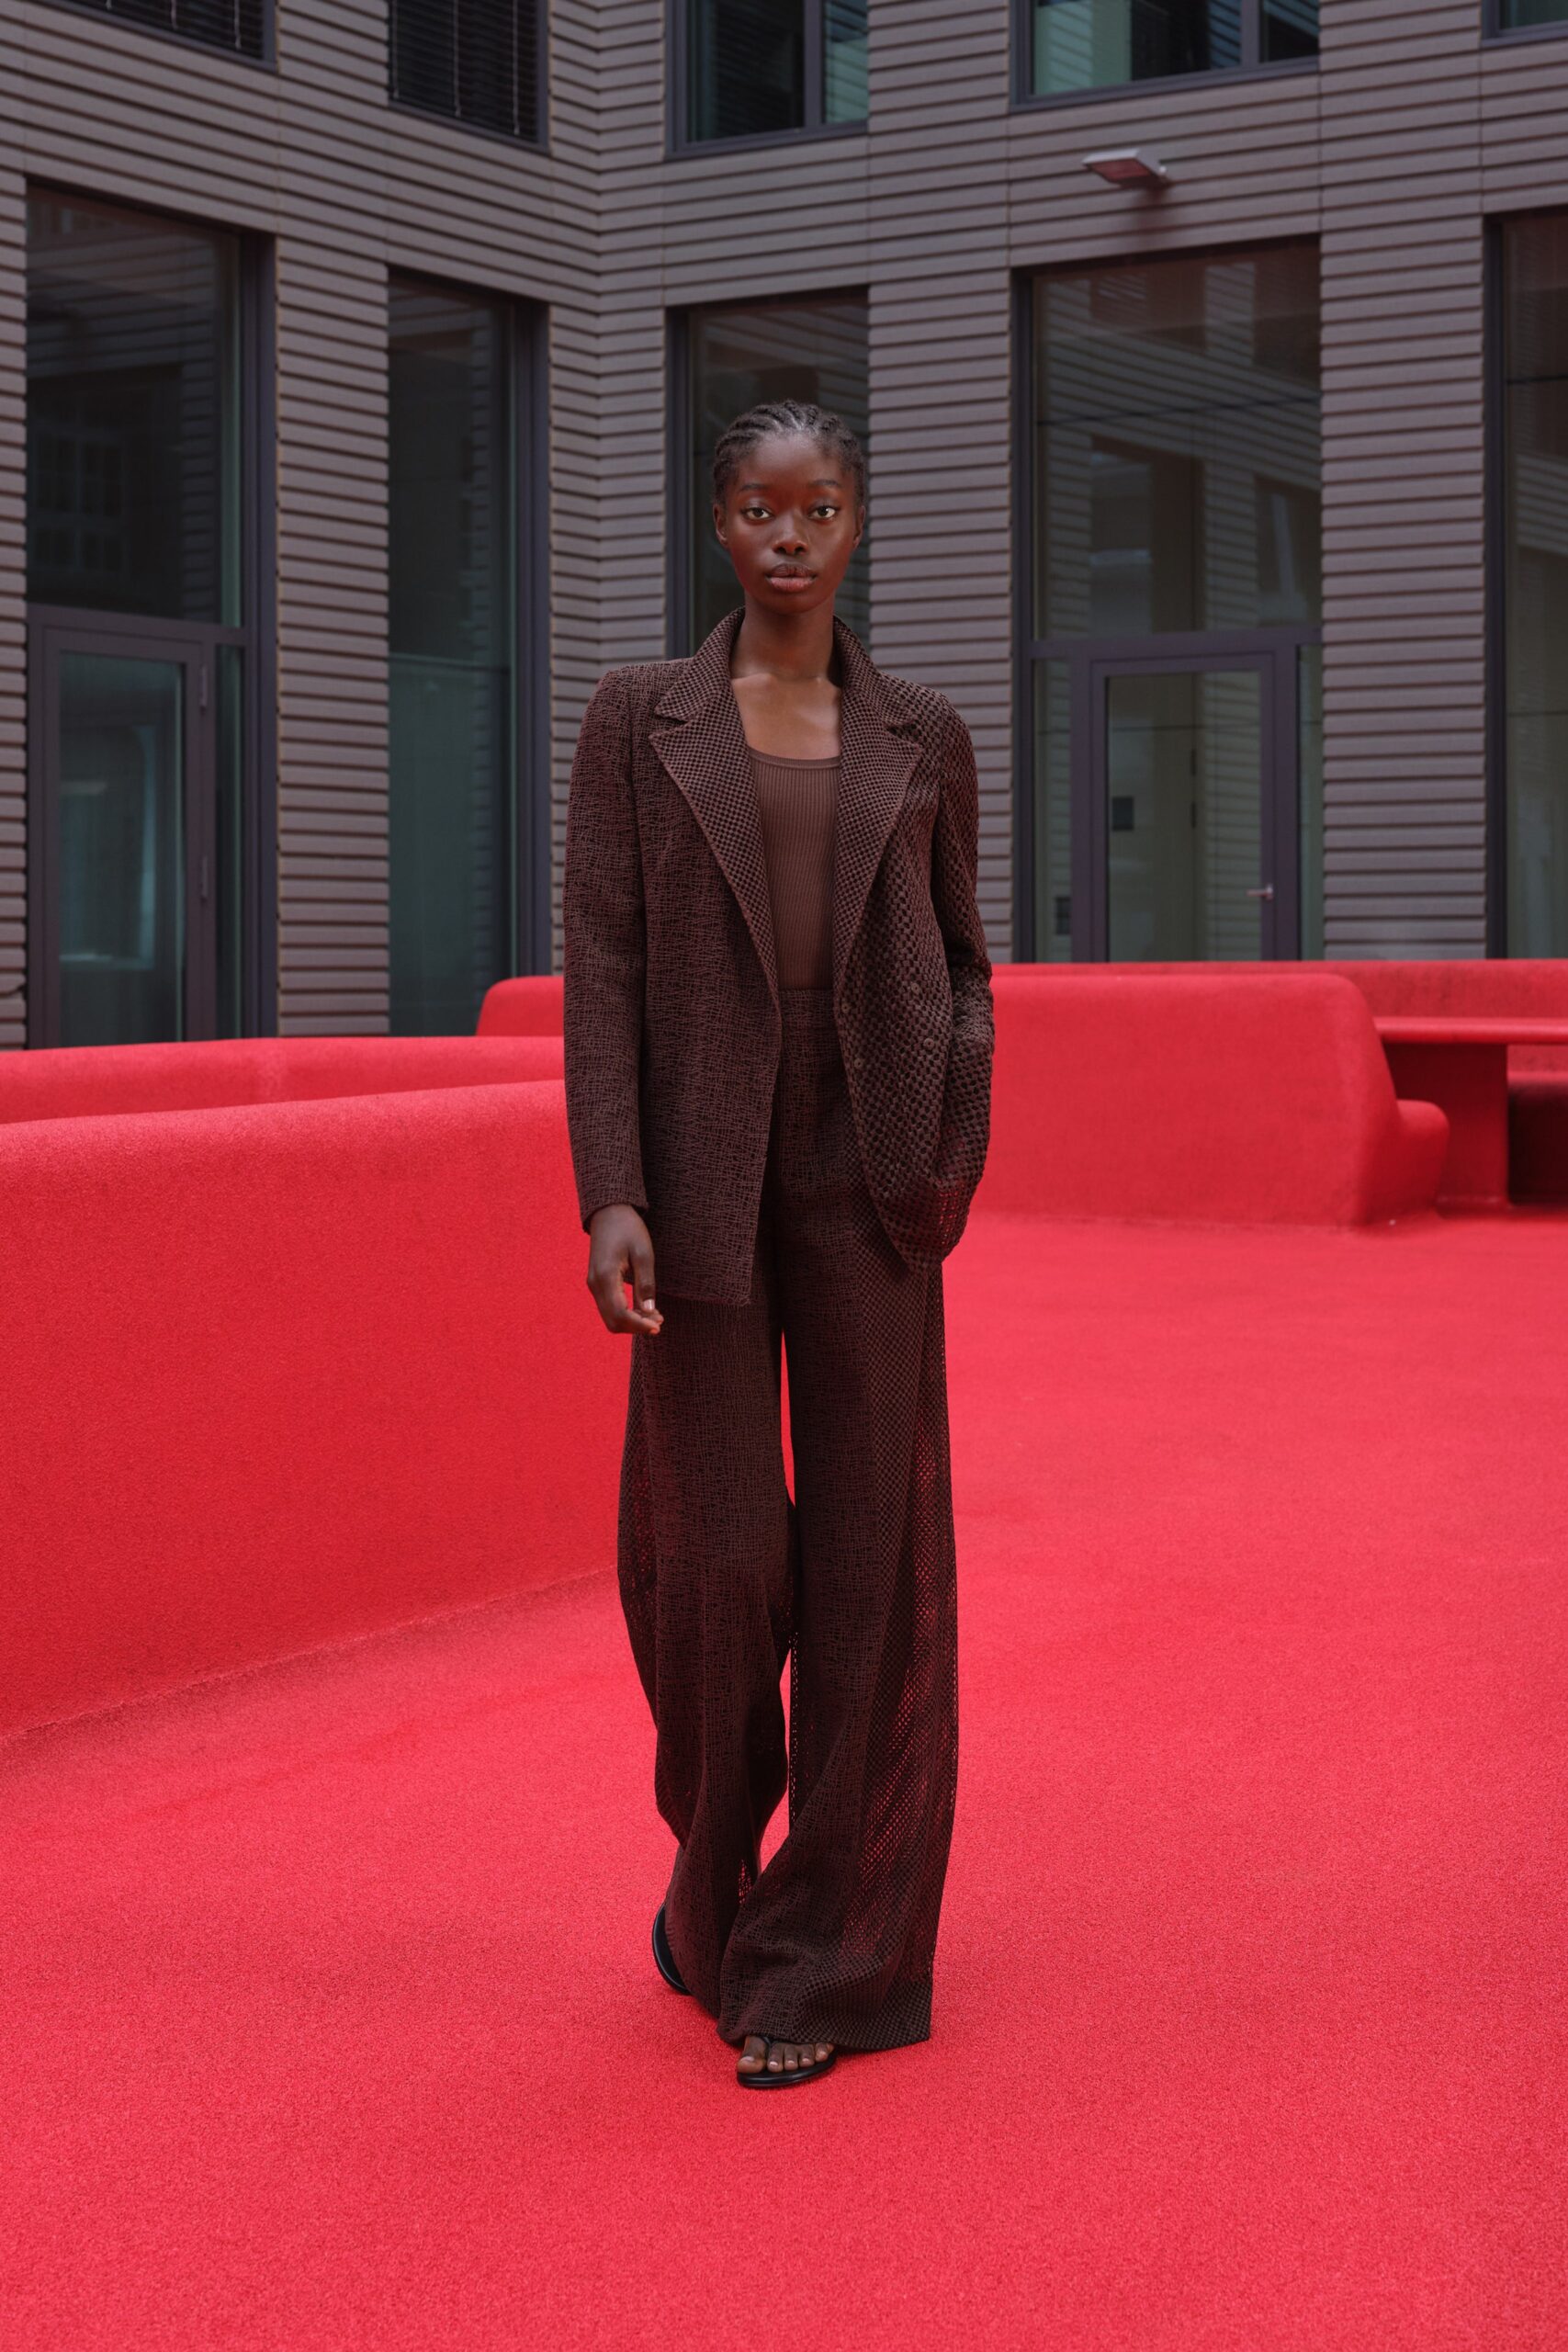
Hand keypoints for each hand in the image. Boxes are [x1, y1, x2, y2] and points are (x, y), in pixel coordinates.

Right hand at [586, 1205, 663, 1336]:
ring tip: (654, 1317)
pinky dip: (625, 1314)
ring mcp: (593, 1284)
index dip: (639, 1325)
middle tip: (659, 1322)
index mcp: (605, 1276)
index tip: (658, 1326)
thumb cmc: (628, 1228)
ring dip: (631, 1322)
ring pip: (610, 1317)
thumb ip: (646, 1284)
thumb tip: (649, 1313)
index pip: (620, 1314)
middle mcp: (595, 1284)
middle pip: (613, 1321)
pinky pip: (609, 1307)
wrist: (609, 1212)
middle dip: (636, 1327)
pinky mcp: (596, 1283)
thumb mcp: (643, 1253)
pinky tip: (642, 1309)